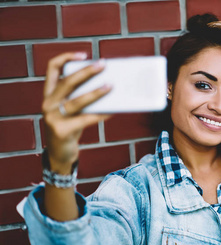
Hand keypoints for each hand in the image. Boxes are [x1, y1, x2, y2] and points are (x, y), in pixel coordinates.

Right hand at [42, 52, 111, 172]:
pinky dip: (101, 114)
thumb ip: (81, 98)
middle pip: (67, 82)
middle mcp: (47, 103)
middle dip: (86, 71)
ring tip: (111, 86)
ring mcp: (52, 117)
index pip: (52, 68)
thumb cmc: (71, 128)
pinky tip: (113, 111)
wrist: (60, 154)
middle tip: (103, 64)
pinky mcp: (62, 131)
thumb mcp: (72, 111)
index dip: (66, 57)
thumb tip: (108, 85)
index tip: (84, 54)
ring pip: (77, 101)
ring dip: (96, 92)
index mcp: (49, 94)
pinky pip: (85, 119)